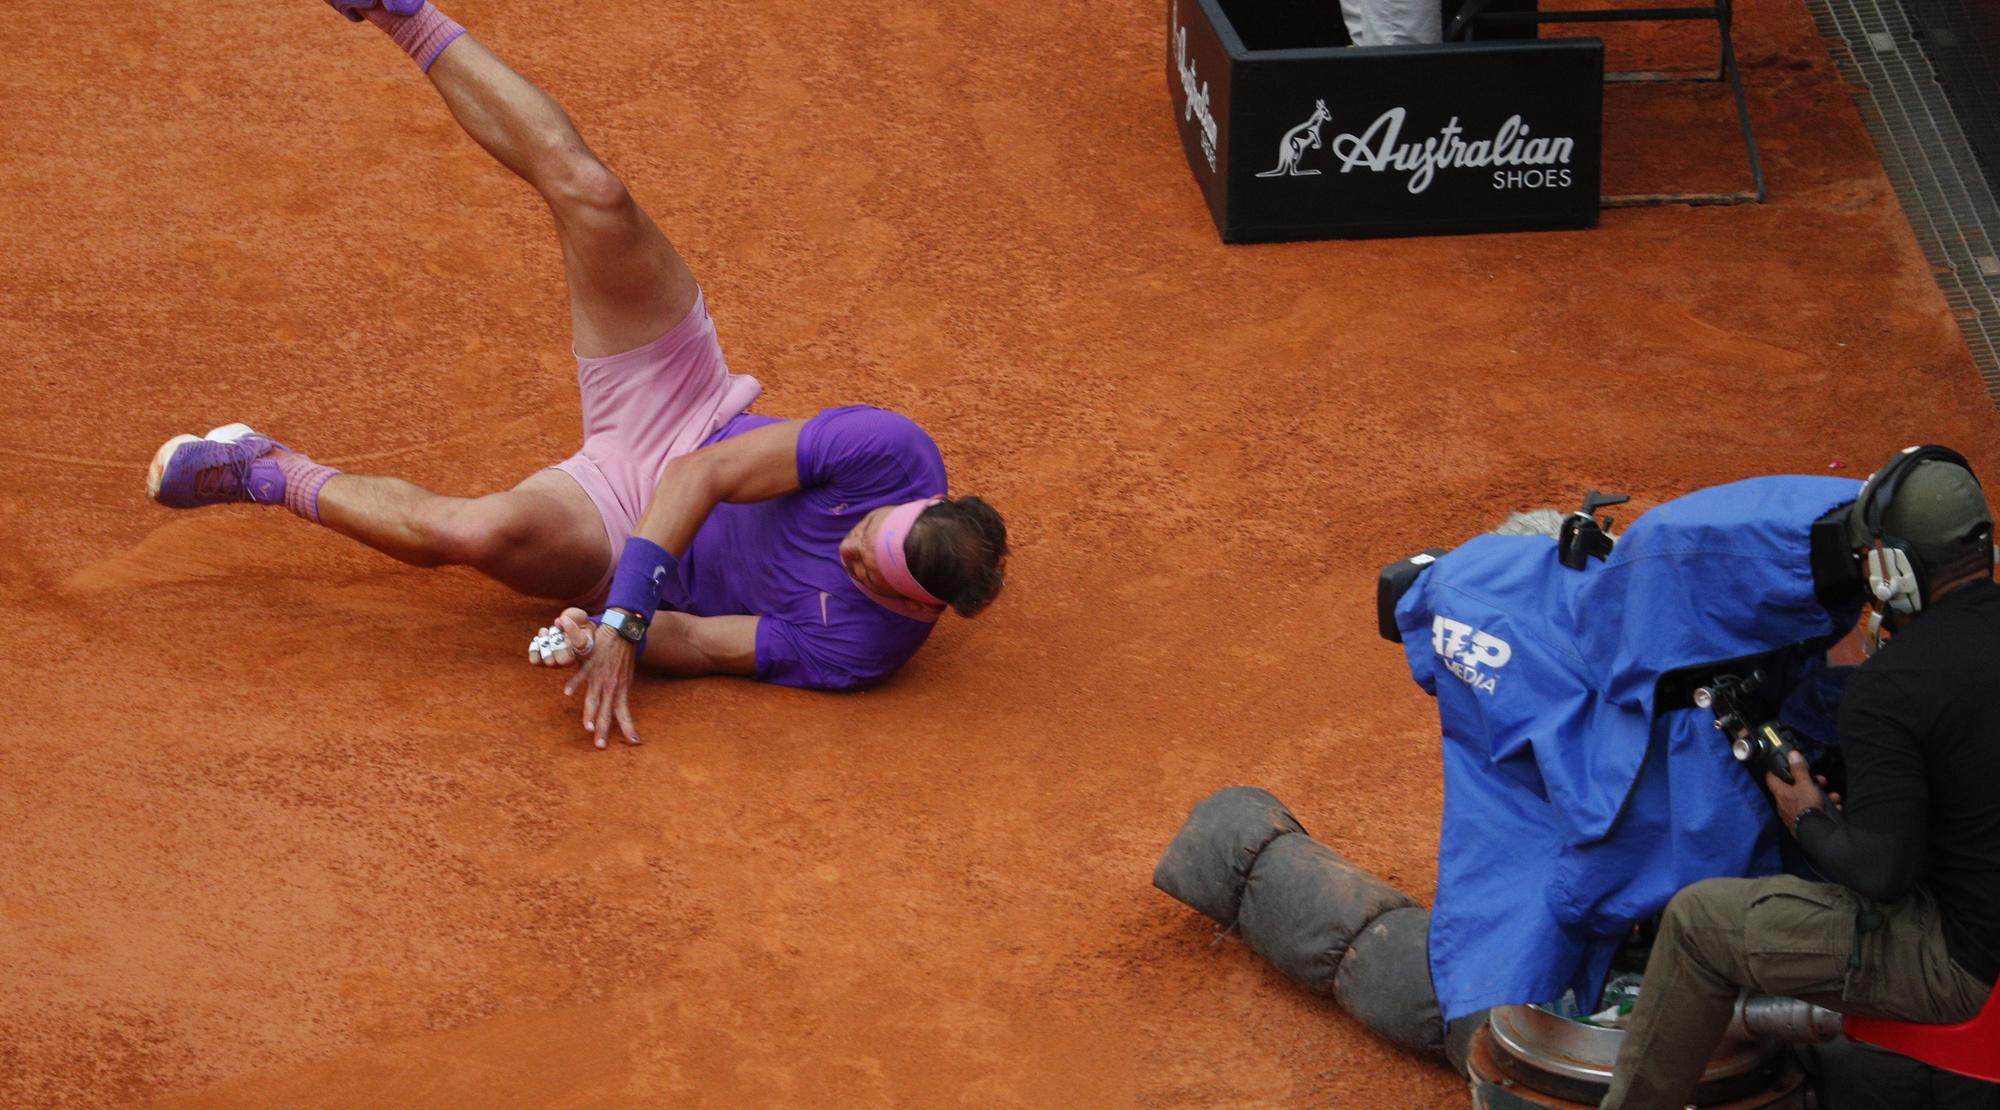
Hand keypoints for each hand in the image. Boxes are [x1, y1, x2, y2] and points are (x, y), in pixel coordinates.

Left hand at [527, 608, 595, 667]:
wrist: (568, 633)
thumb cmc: (576, 624)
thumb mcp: (580, 616)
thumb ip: (574, 616)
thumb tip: (558, 622)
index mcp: (586, 646)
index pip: (581, 643)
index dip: (572, 631)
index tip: (563, 618)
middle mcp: (573, 659)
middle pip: (564, 660)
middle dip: (556, 643)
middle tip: (555, 629)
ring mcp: (558, 663)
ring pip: (549, 661)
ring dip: (544, 643)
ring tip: (544, 631)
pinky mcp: (544, 662)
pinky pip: (536, 661)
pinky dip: (534, 650)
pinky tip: (538, 639)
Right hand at [565, 615, 640, 748]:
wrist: (622, 631)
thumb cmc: (623, 655)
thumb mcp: (626, 676)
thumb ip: (619, 691)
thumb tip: (617, 704)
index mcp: (621, 689)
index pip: (624, 713)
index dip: (628, 728)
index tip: (634, 742)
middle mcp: (611, 686)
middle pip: (607, 713)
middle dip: (604, 731)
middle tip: (600, 746)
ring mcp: (599, 677)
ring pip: (594, 700)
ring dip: (590, 715)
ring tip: (588, 729)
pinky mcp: (589, 665)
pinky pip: (579, 676)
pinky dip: (573, 684)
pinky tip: (567, 693)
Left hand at [1765, 750, 1835, 833]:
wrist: (1816, 832)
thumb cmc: (1807, 806)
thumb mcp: (1805, 784)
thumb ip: (1799, 770)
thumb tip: (1792, 755)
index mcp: (1781, 793)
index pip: (1771, 778)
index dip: (1777, 770)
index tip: (1787, 765)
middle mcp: (1784, 804)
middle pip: (1795, 789)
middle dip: (1810, 783)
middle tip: (1821, 781)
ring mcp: (1793, 814)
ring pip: (1807, 800)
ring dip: (1822, 796)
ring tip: (1833, 796)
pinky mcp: (1804, 822)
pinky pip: (1813, 811)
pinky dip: (1825, 808)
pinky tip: (1835, 806)